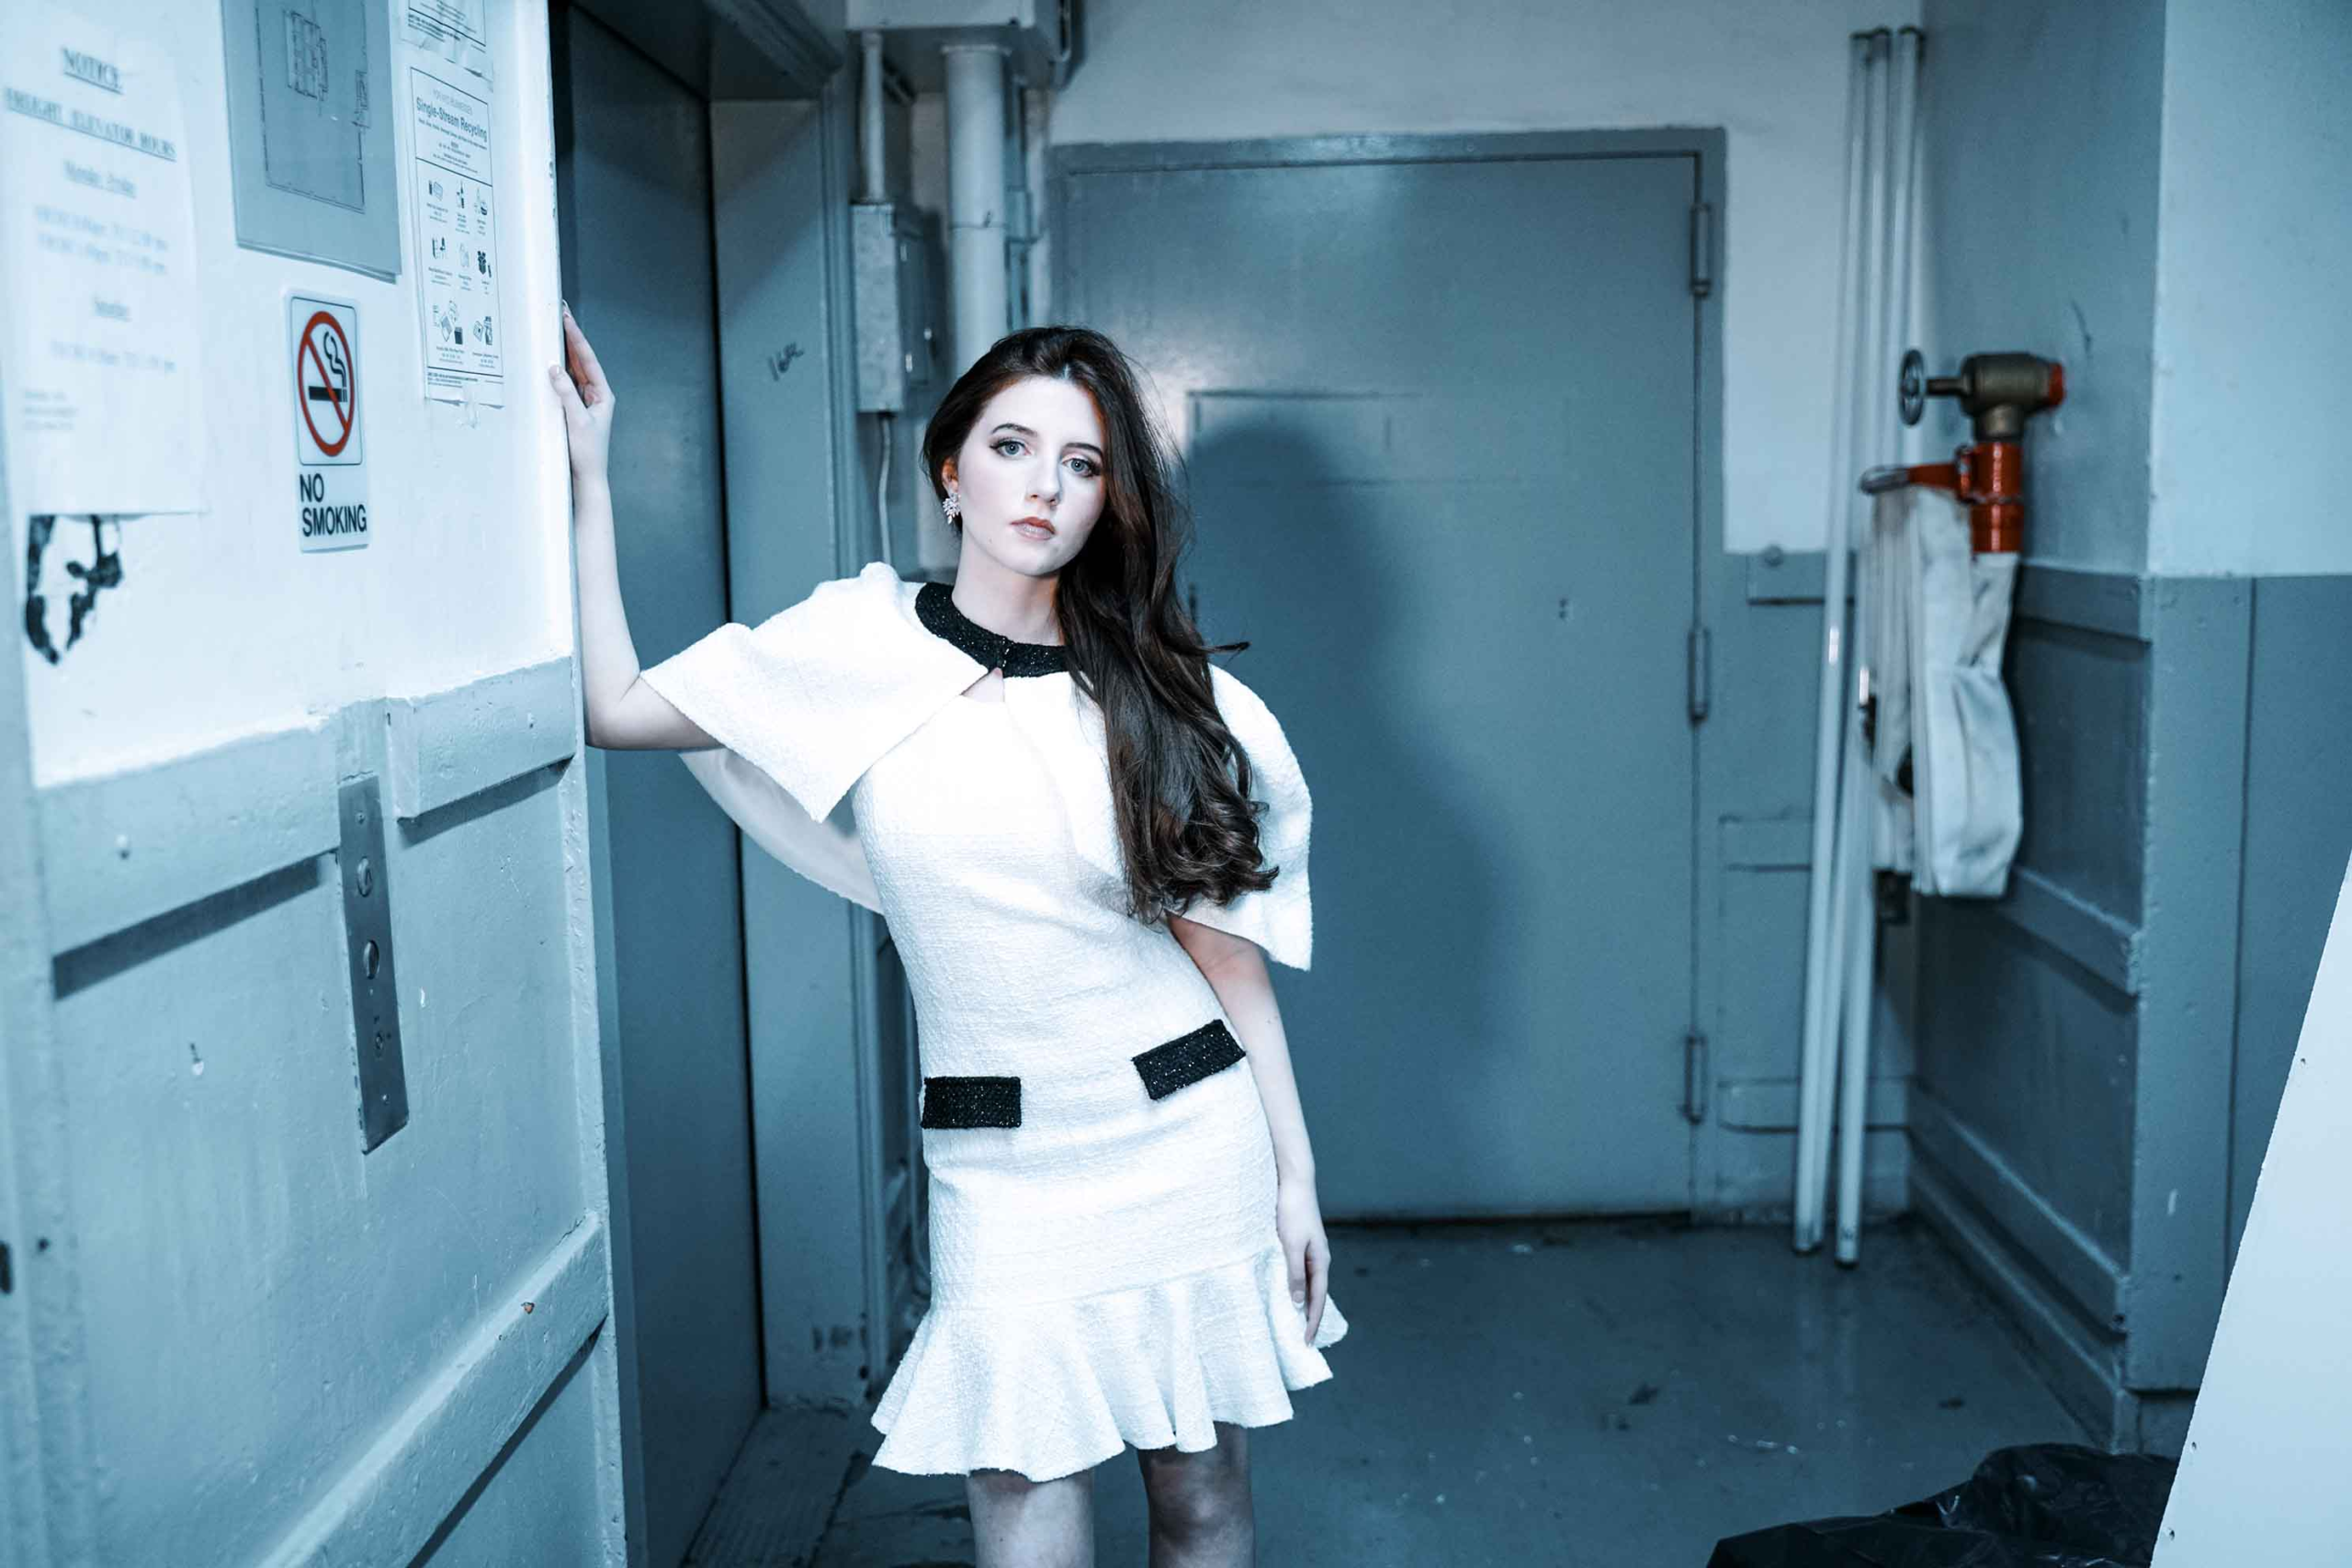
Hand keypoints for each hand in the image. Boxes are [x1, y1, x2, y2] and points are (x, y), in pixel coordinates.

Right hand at [548, 304, 614, 485]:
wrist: (587, 477)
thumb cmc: (587, 453)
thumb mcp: (576, 421)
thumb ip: (565, 394)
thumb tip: (555, 370)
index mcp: (603, 395)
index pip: (588, 360)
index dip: (576, 338)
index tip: (567, 319)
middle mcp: (596, 395)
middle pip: (582, 360)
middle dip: (571, 337)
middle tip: (561, 314)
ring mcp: (585, 401)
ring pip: (574, 369)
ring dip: (564, 351)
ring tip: (555, 329)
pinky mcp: (574, 409)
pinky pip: (566, 383)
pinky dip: (558, 370)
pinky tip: (550, 359)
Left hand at [1275, 1176, 1332, 1343]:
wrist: (1294, 1183)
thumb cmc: (1292, 1212)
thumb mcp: (1291, 1245)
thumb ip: (1295, 1273)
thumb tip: (1299, 1302)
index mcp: (1320, 1260)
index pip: (1318, 1298)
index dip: (1312, 1320)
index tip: (1306, 1341)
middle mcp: (1318, 1258)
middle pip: (1316, 1294)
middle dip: (1310, 1317)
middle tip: (1303, 1340)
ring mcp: (1311, 1251)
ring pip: (1309, 1284)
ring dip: (1304, 1303)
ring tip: (1296, 1322)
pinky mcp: (1301, 1243)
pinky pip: (1301, 1272)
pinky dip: (1297, 1287)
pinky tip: (1289, 1292)